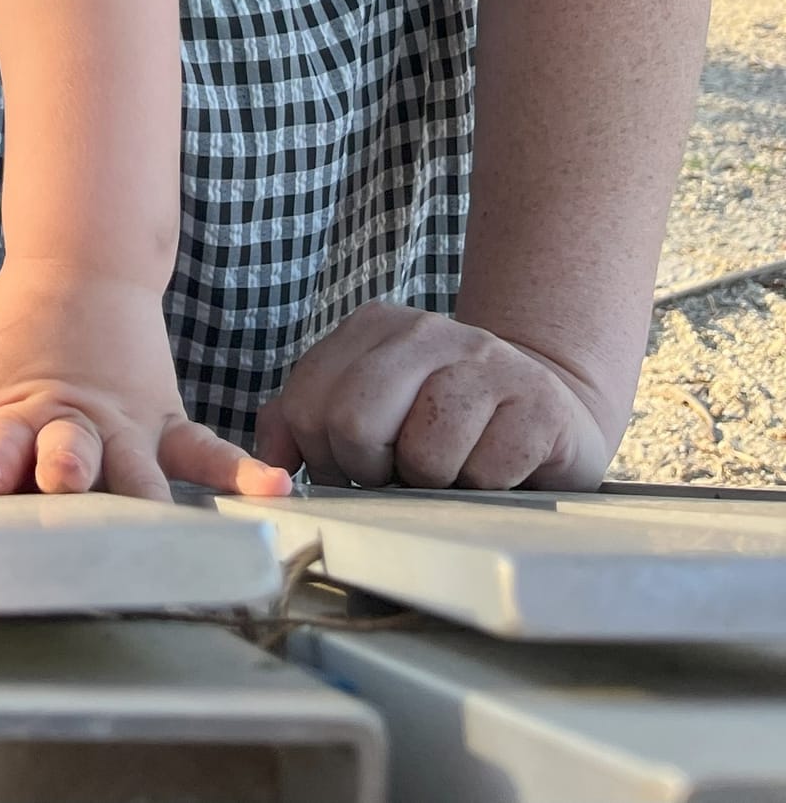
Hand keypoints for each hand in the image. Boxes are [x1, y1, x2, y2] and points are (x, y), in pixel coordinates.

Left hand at [0, 263, 291, 500]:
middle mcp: (76, 422)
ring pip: (138, 468)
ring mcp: (127, 423)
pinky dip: (240, 472)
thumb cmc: (20, 338)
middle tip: (66, 485)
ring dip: (138, 496)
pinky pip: (206, 450)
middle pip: (73, 452)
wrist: (81, 265)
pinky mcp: (166, 422)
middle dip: (68, 474)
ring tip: (156, 527)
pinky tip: (271, 494)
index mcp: (18, 410)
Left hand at [254, 301, 615, 489]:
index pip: (308, 404)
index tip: (356, 466)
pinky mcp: (538, 402)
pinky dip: (485, 487)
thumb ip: (306, 419)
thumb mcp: (371, 406)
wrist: (548, 405)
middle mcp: (427, 331)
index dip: (325, 456)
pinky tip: (497, 466)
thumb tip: (267, 457)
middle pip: (354, 422)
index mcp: (374, 327)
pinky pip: (486, 471)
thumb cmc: (445, 420)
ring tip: (453, 466)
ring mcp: (486, 360)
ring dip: (434, 482)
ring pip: (424, 454)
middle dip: (370, 470)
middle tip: (400, 472)